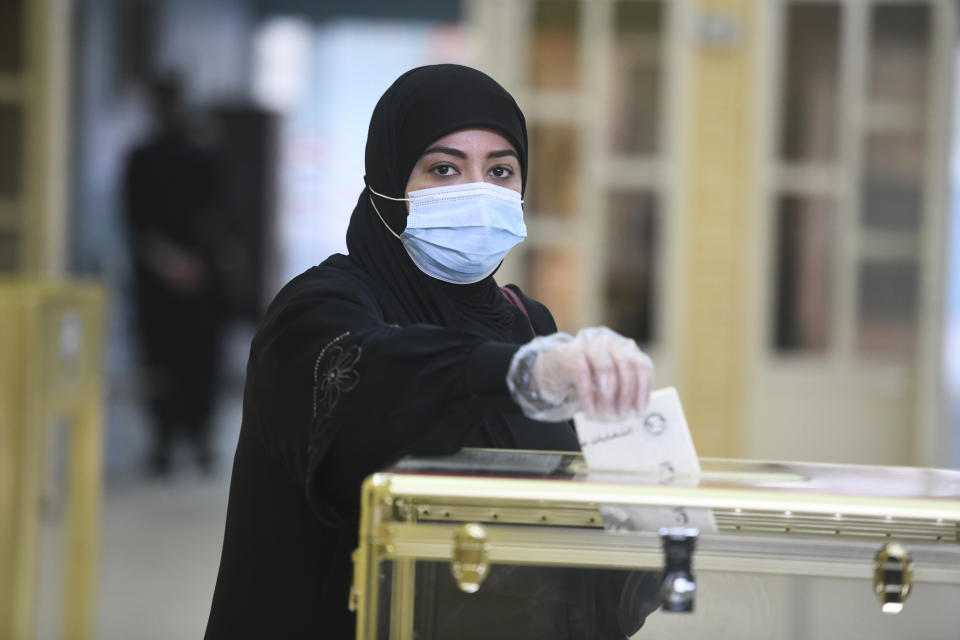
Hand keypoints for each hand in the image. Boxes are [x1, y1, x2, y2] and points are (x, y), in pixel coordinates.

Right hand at [507, 327, 653, 420]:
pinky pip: (584, 376)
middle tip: (621, 414)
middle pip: (626, 366)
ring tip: (606, 414)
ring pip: (606, 370)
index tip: (640, 408)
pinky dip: (589, 396)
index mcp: (621, 346)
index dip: (643, 387)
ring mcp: (588, 345)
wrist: (550, 368)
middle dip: (626, 394)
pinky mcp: (571, 354)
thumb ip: (622, 387)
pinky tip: (590, 410)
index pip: (641, 363)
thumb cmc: (584, 377)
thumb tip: (636, 408)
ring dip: (608, 397)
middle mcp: (607, 341)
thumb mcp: (607, 379)